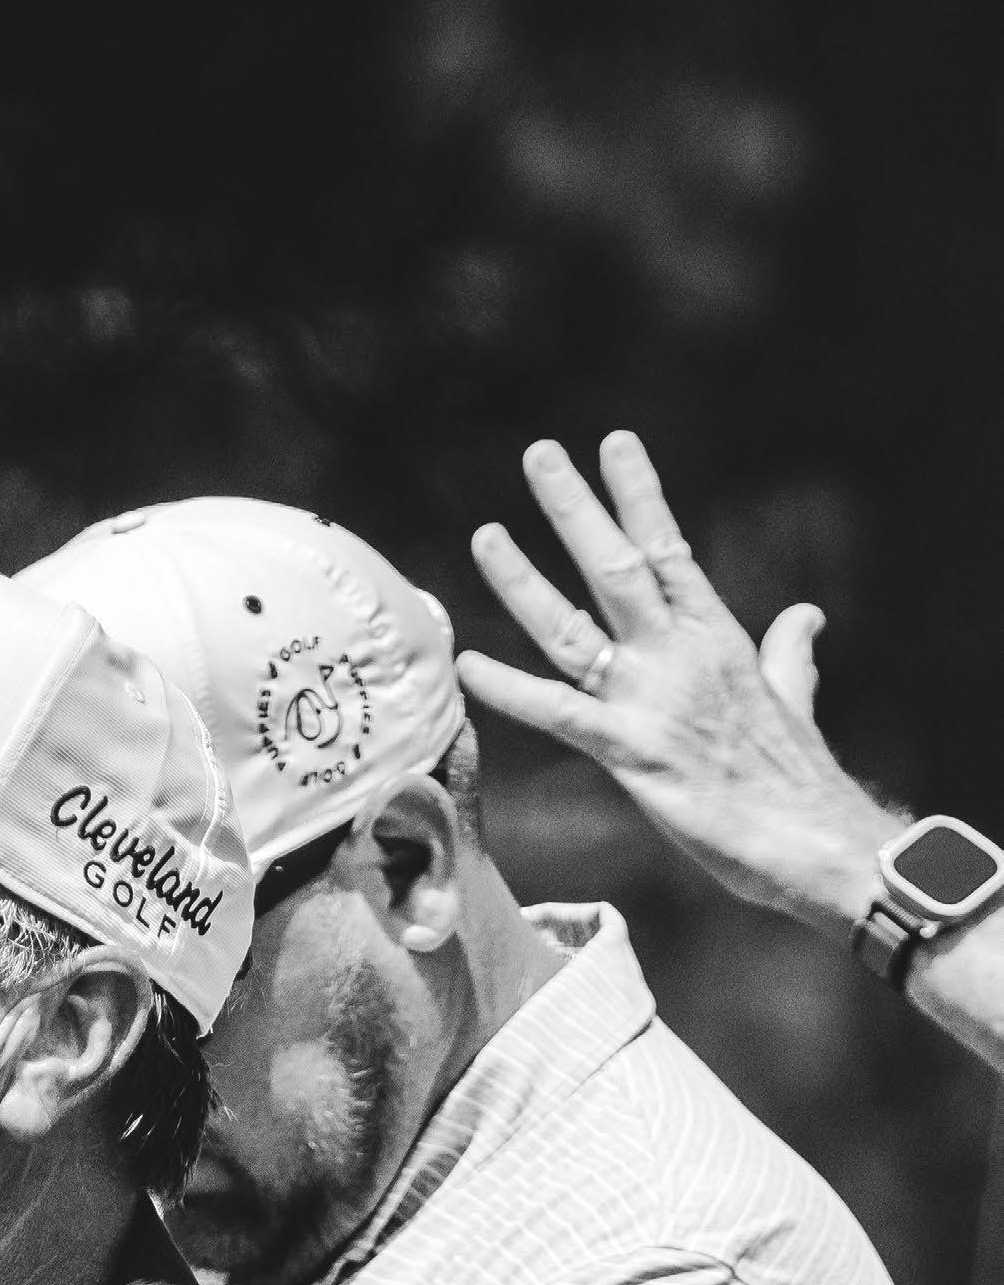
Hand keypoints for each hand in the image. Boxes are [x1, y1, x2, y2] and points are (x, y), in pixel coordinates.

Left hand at [457, 434, 894, 940]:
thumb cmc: (798, 780)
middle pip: (618, 567)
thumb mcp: (792, 699)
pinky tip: (469, 665)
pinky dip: (513, 691)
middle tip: (539, 453)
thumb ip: (790, 654)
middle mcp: (681, 656)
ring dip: (525, 582)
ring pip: (575, 627)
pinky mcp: (632, 752)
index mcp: (718, 639)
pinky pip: (560, 714)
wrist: (815, 840)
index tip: (614, 444)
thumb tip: (806, 617)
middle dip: (576, 510)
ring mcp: (653, 700)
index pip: (671, 549)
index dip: (639, 496)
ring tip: (485, 534)